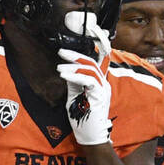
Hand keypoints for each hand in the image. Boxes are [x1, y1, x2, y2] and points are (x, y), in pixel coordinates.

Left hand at [57, 11, 112, 145]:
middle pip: (96, 59)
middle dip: (78, 53)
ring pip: (90, 69)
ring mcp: (103, 89)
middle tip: (60, 51)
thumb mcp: (75, 94)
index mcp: (100, 81)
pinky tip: (64, 75)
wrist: (90, 136)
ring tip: (59, 67)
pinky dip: (75, 75)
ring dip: (73, 66)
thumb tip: (67, 67)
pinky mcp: (99, 96)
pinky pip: (89, 80)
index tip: (94, 28)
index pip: (102, 57)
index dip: (100, 41)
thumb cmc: (82, 117)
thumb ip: (75, 80)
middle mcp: (104, 83)